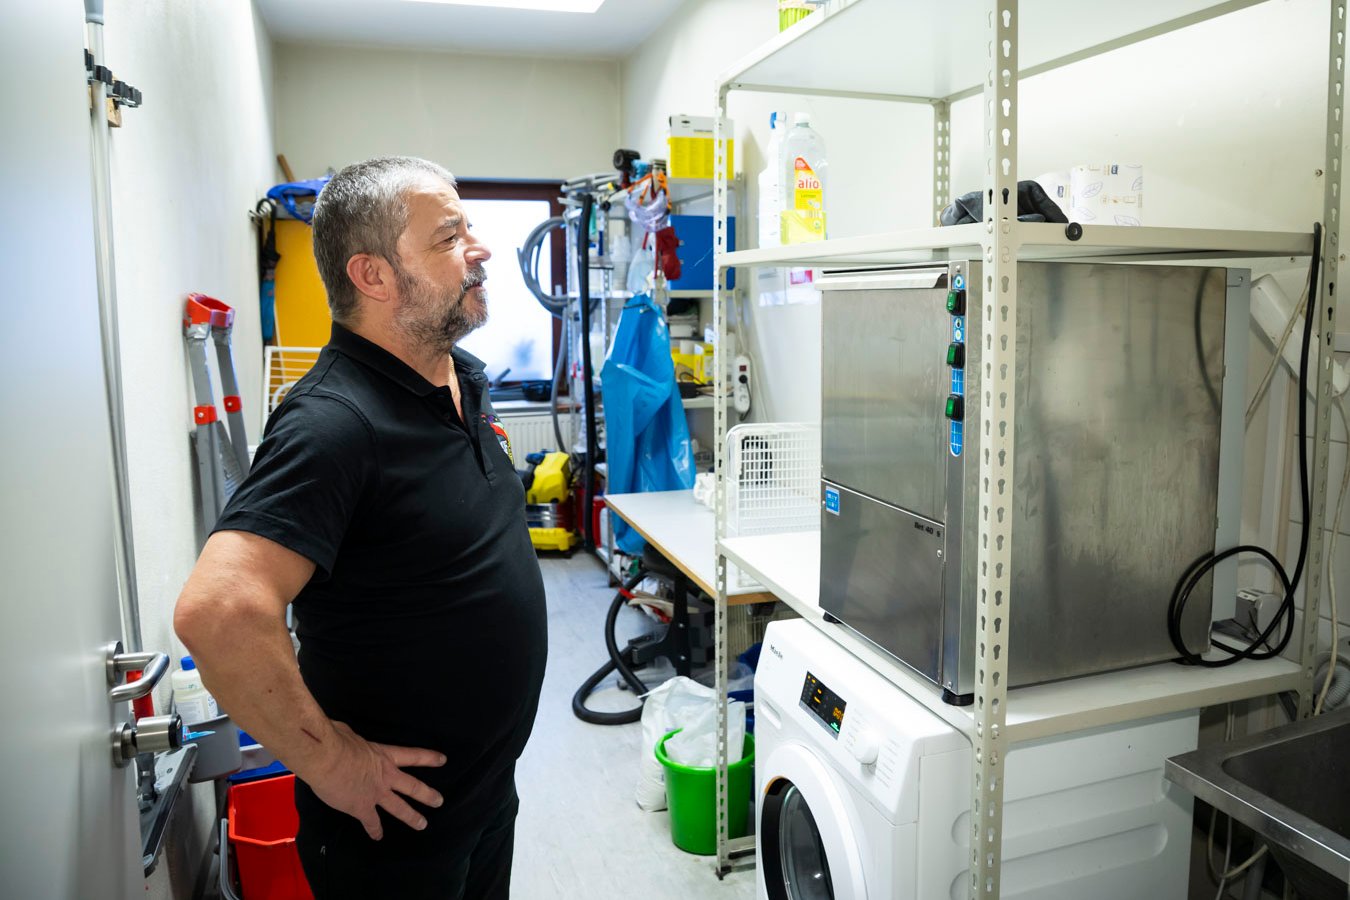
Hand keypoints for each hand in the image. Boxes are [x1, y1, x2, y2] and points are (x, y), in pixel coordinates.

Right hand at [304, 721, 445, 839]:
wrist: (325, 758)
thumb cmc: (336, 741)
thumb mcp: (350, 734)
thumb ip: (353, 740)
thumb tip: (347, 737)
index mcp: (384, 756)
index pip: (413, 756)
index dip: (429, 758)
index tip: (443, 760)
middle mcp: (385, 776)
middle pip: (413, 787)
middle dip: (427, 795)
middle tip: (439, 801)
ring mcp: (376, 794)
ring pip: (400, 808)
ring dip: (412, 817)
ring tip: (422, 824)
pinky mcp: (361, 808)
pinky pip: (371, 822)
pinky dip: (374, 830)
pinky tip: (377, 837)